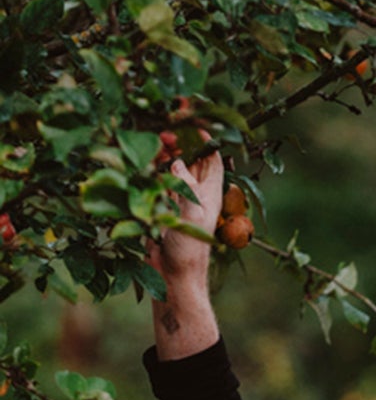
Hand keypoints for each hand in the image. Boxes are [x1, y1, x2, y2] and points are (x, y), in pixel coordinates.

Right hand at [149, 148, 224, 289]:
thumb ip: (184, 185)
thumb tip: (176, 161)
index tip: (190, 124)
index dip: (204, 140)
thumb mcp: (189, 213)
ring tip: (151, 145)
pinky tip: (140, 164)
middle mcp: (195, 194)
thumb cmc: (188, 249)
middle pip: (189, 161)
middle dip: (178, 145)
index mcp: (209, 192)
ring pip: (171, 171)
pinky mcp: (160, 210)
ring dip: (162, 157)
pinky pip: (156, 185)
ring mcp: (177, 201)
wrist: (172, 276)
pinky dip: (149, 173)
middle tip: (163, 134)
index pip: (211, 159)